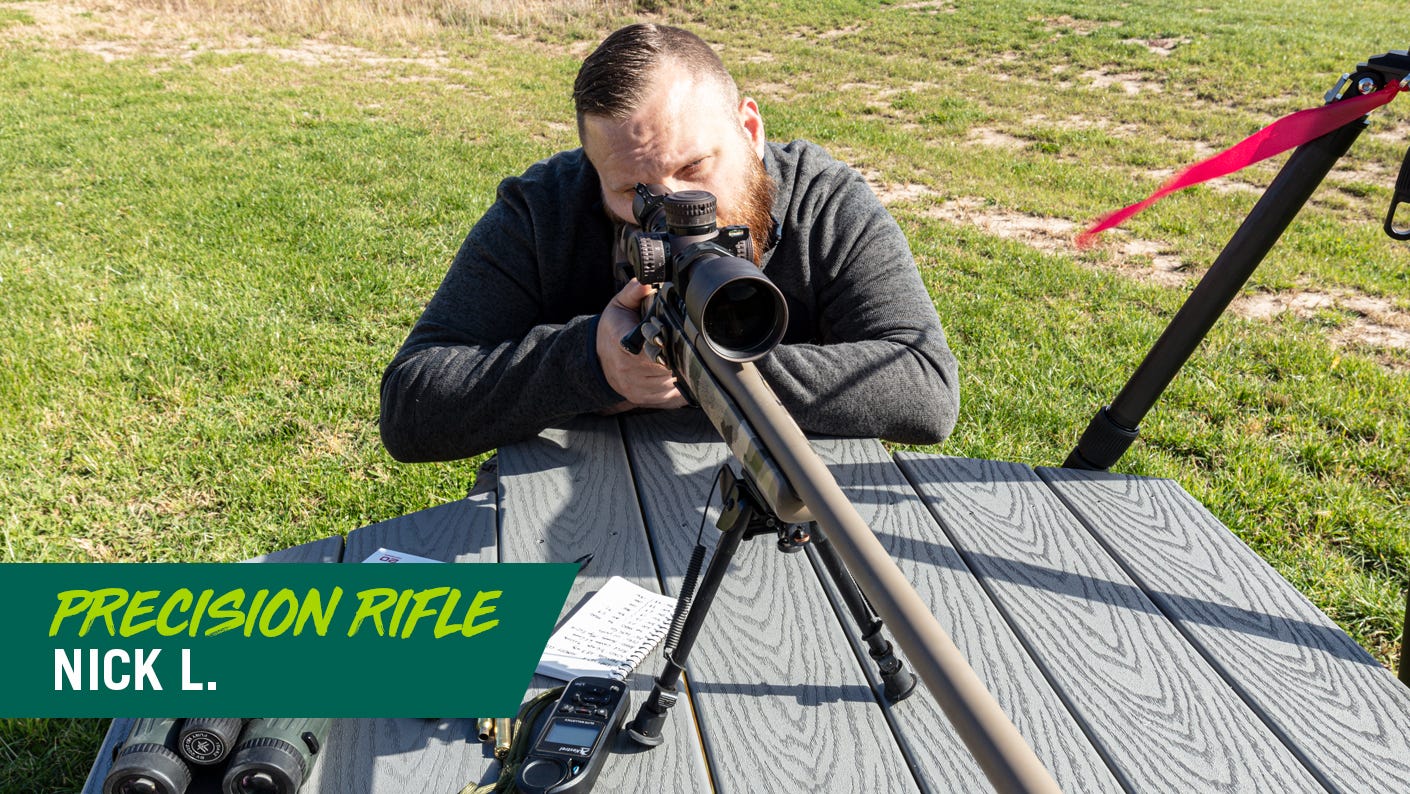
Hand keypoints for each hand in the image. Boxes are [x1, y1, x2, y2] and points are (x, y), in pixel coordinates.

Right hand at [596, 279, 686, 410]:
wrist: (597, 362)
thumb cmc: (612, 332)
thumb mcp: (618, 307)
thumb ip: (634, 291)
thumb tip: (648, 279)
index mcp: (623, 344)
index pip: (651, 347)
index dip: (668, 344)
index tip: (676, 338)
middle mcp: (629, 370)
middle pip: (668, 366)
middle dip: (680, 355)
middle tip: (687, 346)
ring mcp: (638, 388)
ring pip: (674, 381)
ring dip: (683, 370)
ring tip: (682, 357)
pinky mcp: (646, 400)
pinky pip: (675, 396)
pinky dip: (682, 386)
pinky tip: (680, 373)